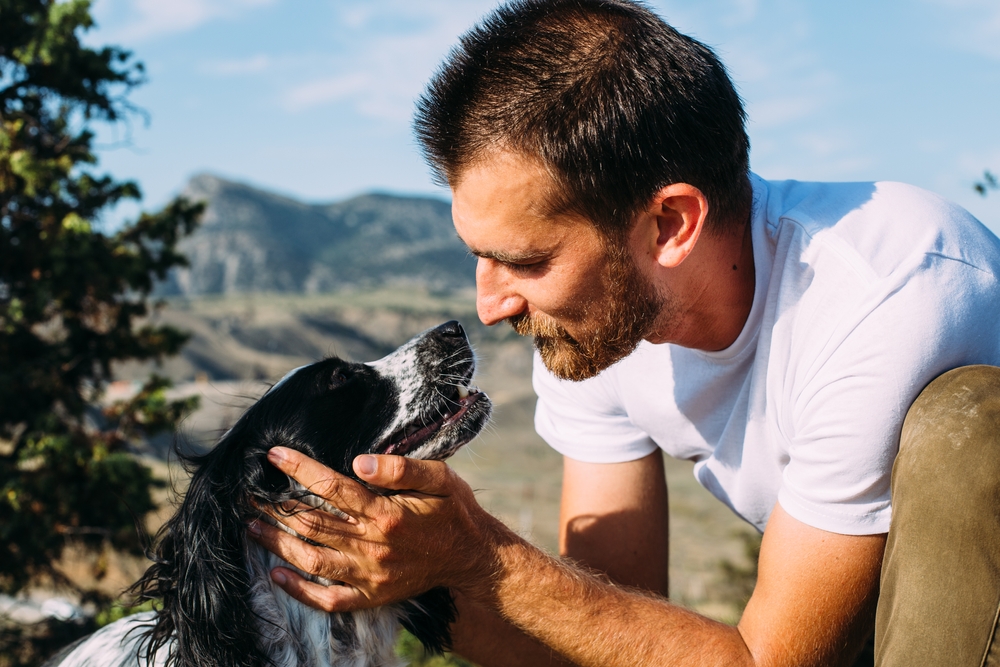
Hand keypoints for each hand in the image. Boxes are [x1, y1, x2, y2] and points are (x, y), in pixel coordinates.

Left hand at [247, 446, 502, 611]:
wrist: (473, 560)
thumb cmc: (454, 512)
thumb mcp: (440, 478)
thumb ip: (401, 468)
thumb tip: (360, 462)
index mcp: (387, 514)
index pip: (332, 487)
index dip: (300, 469)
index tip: (274, 455)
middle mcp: (373, 546)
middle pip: (312, 523)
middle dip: (276, 506)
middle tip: (248, 493)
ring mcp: (370, 575)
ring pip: (311, 559)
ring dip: (277, 543)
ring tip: (253, 527)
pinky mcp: (371, 595)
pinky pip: (328, 598)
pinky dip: (298, 590)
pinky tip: (277, 575)